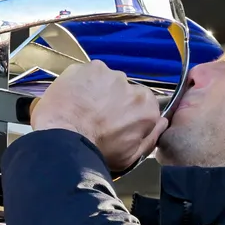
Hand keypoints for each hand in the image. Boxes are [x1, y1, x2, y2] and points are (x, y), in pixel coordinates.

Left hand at [30, 60, 167, 170]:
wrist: (63, 139)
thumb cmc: (99, 152)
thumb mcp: (131, 157)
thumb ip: (151, 137)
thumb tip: (162, 122)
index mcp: (146, 106)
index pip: (144, 105)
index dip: (130, 114)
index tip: (117, 124)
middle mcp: (131, 85)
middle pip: (125, 91)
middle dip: (115, 101)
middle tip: (97, 117)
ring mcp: (108, 73)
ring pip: (106, 81)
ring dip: (98, 91)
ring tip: (82, 109)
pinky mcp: (87, 67)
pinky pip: (88, 74)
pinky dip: (82, 84)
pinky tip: (73, 99)